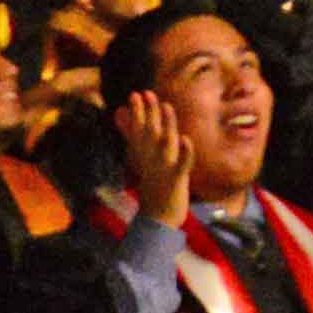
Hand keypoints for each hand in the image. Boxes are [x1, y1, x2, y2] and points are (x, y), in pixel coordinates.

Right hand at [118, 84, 199, 230]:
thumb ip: (135, 144)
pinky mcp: (176, 180)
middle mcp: (152, 160)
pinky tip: (187, 140)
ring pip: (165, 144)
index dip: (138, 112)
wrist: (158, 219)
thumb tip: (124, 128)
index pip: (140, 130)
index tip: (135, 94)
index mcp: (146, 156)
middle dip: (149, 113)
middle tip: (146, 93)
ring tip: (167, 107)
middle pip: (150, 132)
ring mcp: (163, 169)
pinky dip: (185, 153)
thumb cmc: (154, 187)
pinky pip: (181, 164)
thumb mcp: (144, 164)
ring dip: (167, 125)